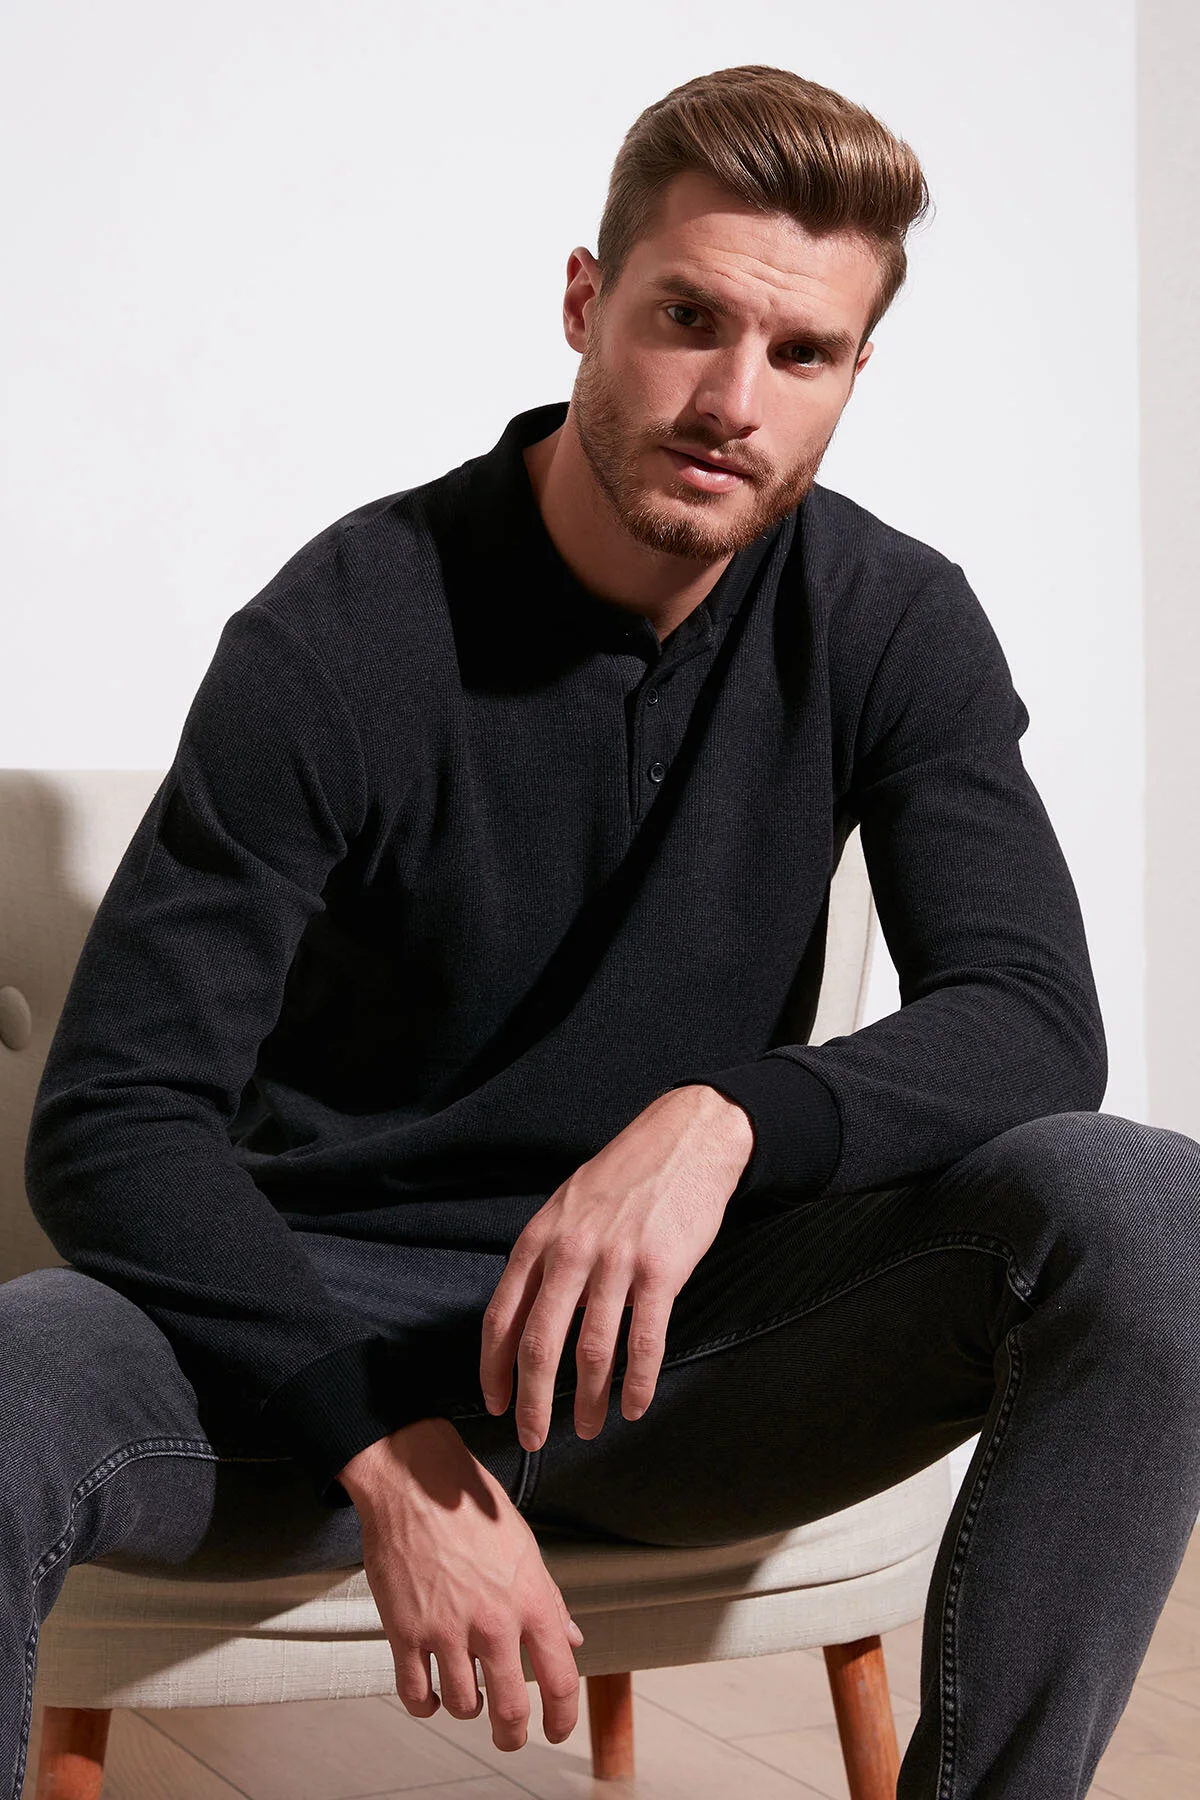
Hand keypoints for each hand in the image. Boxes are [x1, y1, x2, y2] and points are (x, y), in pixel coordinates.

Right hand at [339, 1417, 584, 1751]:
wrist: (417, 1482)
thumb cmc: (473, 1509)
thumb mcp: (526, 1548)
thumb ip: (549, 1599)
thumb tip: (571, 1638)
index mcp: (530, 1600)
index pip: (560, 1679)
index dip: (562, 1716)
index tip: (555, 1728)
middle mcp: (493, 1621)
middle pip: (509, 1709)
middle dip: (512, 1734)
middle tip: (509, 1736)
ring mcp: (447, 1629)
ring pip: (462, 1705)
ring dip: (467, 1708)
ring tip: (467, 1694)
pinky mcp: (405, 1631)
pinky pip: (416, 1694)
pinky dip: (426, 1705)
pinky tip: (431, 1694)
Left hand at [479, 1084, 753, 1451]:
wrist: (685, 1139)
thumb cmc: (625, 1177)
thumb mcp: (566, 1207)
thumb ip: (545, 1259)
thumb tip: (529, 1316)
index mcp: (539, 1239)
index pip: (501, 1317)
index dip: (493, 1370)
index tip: (495, 1404)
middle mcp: (569, 1252)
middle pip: (537, 1345)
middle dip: (532, 1402)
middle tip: (532, 1437)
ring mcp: (615, 1262)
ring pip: (591, 1352)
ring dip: (587, 1402)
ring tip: (588, 1429)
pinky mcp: (661, 1271)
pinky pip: (644, 1342)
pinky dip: (637, 1384)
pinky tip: (634, 1407)